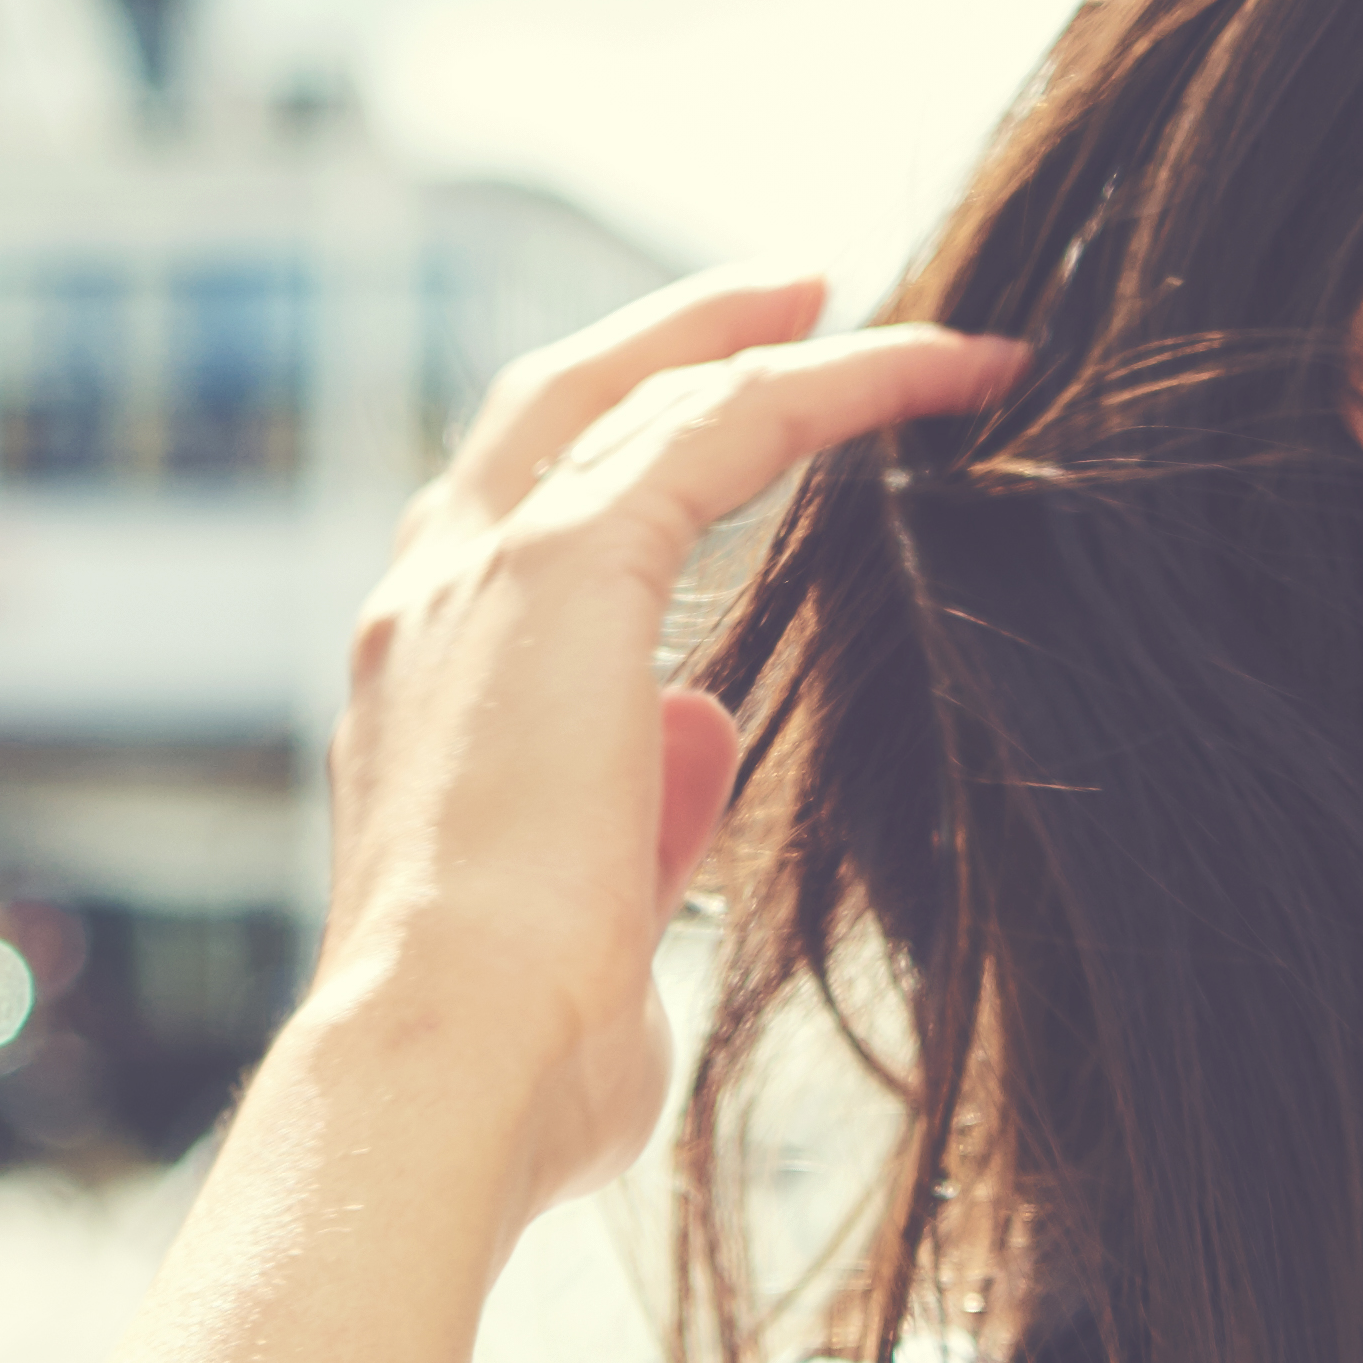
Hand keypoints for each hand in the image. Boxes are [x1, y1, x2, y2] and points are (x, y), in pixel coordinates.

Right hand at [303, 264, 1021, 1226]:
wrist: (443, 1066)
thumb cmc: (515, 1057)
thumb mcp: (596, 915)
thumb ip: (644, 812)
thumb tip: (703, 723)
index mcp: (420, 692)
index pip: (514, 530)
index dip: (619, 461)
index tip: (725, 431)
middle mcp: (427, 606)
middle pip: (552, 409)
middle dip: (669, 343)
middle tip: (785, 295)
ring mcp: (480, 574)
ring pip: (640, 394)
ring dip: (768, 341)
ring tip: (876, 311)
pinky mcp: (564, 566)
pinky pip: (727, 422)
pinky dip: (841, 382)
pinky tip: (943, 372)